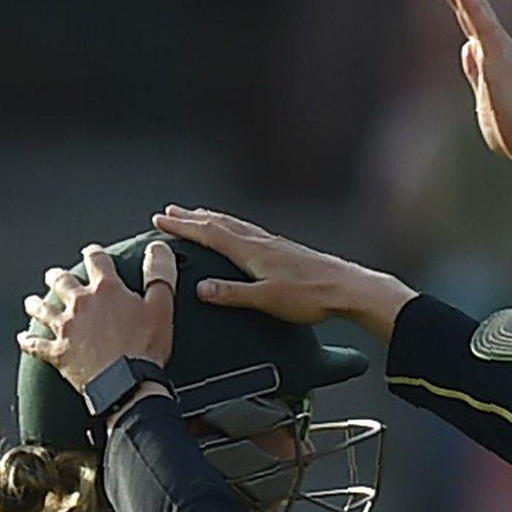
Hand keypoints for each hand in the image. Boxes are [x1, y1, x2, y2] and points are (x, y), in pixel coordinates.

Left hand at [19, 241, 175, 392]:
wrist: (128, 384)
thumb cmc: (146, 347)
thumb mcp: (162, 307)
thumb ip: (159, 275)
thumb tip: (157, 248)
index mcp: (106, 290)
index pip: (97, 261)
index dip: (94, 254)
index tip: (92, 252)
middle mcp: (81, 304)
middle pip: (63, 282)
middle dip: (58, 276)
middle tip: (54, 275)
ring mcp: (66, 329)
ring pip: (43, 310)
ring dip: (36, 304)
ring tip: (32, 301)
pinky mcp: (58, 352)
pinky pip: (36, 345)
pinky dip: (28, 340)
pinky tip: (23, 338)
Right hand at [153, 206, 414, 341]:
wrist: (350, 289)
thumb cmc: (311, 296)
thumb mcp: (267, 300)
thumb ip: (232, 294)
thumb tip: (200, 288)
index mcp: (252, 251)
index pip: (210, 234)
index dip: (183, 227)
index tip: (161, 219)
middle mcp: (262, 242)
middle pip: (220, 224)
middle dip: (193, 218)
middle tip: (171, 211)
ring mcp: (276, 244)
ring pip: (236, 225)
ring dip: (213, 219)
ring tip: (198, 214)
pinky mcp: (288, 250)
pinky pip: (251, 231)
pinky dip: (235, 227)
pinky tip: (240, 233)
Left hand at [421, 0, 511, 174]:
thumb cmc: (511, 128)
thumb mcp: (482, 94)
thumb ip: (474, 70)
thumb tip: (465, 50)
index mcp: (485, 51)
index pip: (461, 12)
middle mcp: (493, 43)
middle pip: (464, 0)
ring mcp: (497, 49)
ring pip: (473, 5)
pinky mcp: (500, 59)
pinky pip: (484, 26)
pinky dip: (473, 4)